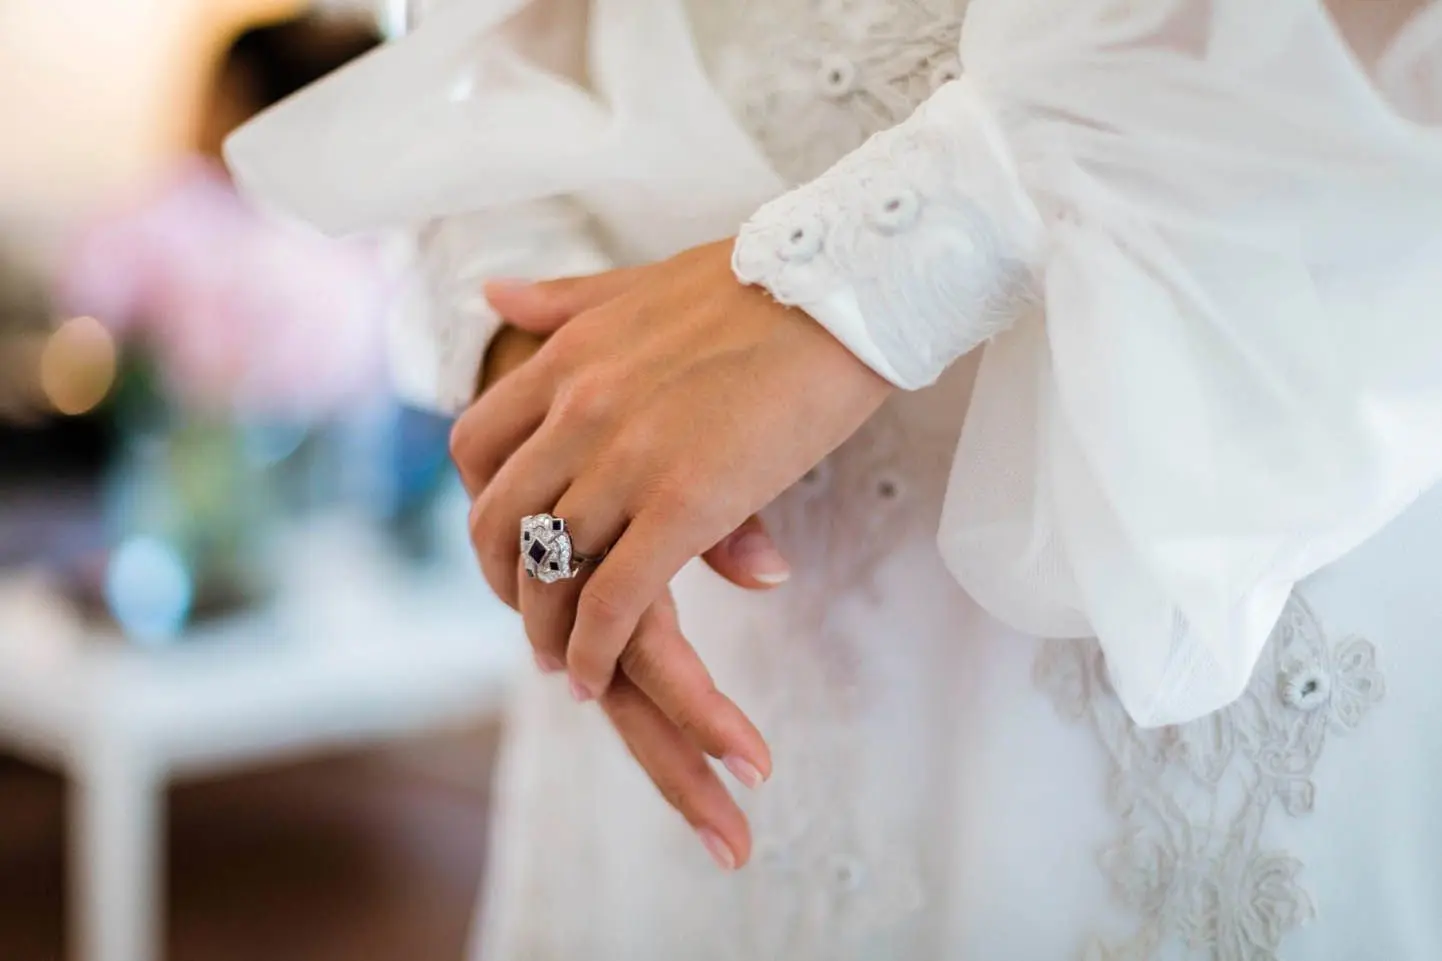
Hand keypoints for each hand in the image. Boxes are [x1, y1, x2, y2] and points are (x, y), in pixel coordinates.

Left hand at [463, 312, 795, 870]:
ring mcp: (628, 456)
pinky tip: (595, 680)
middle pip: (499, 519)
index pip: (476, 445)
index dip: (483, 507)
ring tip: (566, 665)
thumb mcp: (640, 284)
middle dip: (506, 583)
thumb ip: (566, 301)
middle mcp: (580, 406)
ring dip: (548, 630)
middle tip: (534, 620)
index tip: (509, 542)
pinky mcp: (687, 501)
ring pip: (549, 567)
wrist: (847, 281)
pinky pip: (614, 599)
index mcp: (568, 355)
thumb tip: (495, 299)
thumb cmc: (763, 281)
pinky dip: (593, 652)